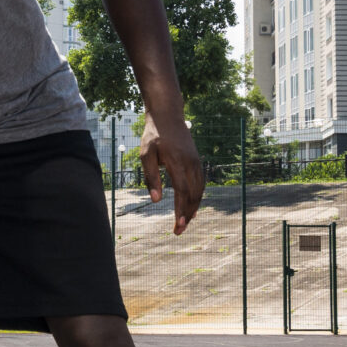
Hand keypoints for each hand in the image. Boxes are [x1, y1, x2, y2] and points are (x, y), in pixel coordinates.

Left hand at [139, 118, 204, 234]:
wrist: (168, 115)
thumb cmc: (154, 135)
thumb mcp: (146, 154)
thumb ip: (151, 177)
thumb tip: (157, 200)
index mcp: (177, 162)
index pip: (183, 192)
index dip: (181, 210)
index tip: (178, 225)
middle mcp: (191, 163)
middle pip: (194, 195)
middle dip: (187, 215)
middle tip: (179, 231)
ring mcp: (196, 162)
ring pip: (200, 190)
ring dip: (193, 208)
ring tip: (185, 222)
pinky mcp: (197, 161)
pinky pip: (200, 183)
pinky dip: (197, 197)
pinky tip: (190, 205)